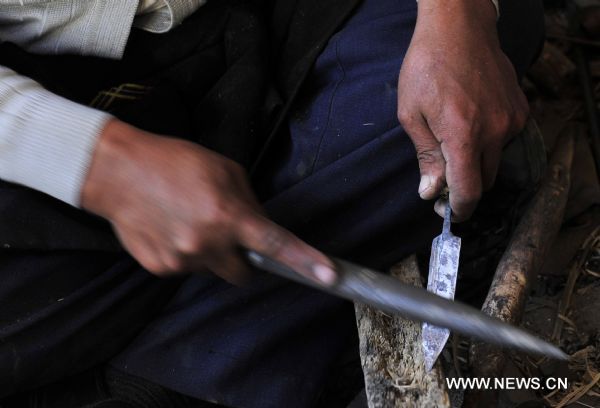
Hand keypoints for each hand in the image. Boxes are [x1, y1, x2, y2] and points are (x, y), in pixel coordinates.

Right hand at [81, 119, 336, 285]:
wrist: (116, 171)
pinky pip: (185, 268)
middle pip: (242, 273)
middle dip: (242, 259)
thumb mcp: (223, 169)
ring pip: (212, 269)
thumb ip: (247, 202)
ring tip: (187, 219)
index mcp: (228, 214)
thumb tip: (260, 226)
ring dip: (209, 253)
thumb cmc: (172, 161)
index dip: (306, 262)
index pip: (275, 244)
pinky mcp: (160, 267)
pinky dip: (184, 253)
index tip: (330, 277)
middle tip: (226, 234)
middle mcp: (207, 243)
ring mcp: (181, 260)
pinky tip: (170, 227)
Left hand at [397, 0, 528, 220]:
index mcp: (462, 135)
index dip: (460, 208)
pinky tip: (469, 124)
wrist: (458, 28)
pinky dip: (487, 143)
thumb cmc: (427, 67)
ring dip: (476, 164)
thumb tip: (430, 192)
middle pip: (485, 181)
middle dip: (465, 187)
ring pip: (495, 161)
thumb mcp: (411, 114)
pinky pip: (504, 140)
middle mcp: (493, 131)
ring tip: (452, 143)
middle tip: (442, 181)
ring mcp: (510, 119)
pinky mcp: (519, 109)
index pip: (470, 190)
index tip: (450, 212)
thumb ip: (425, 157)